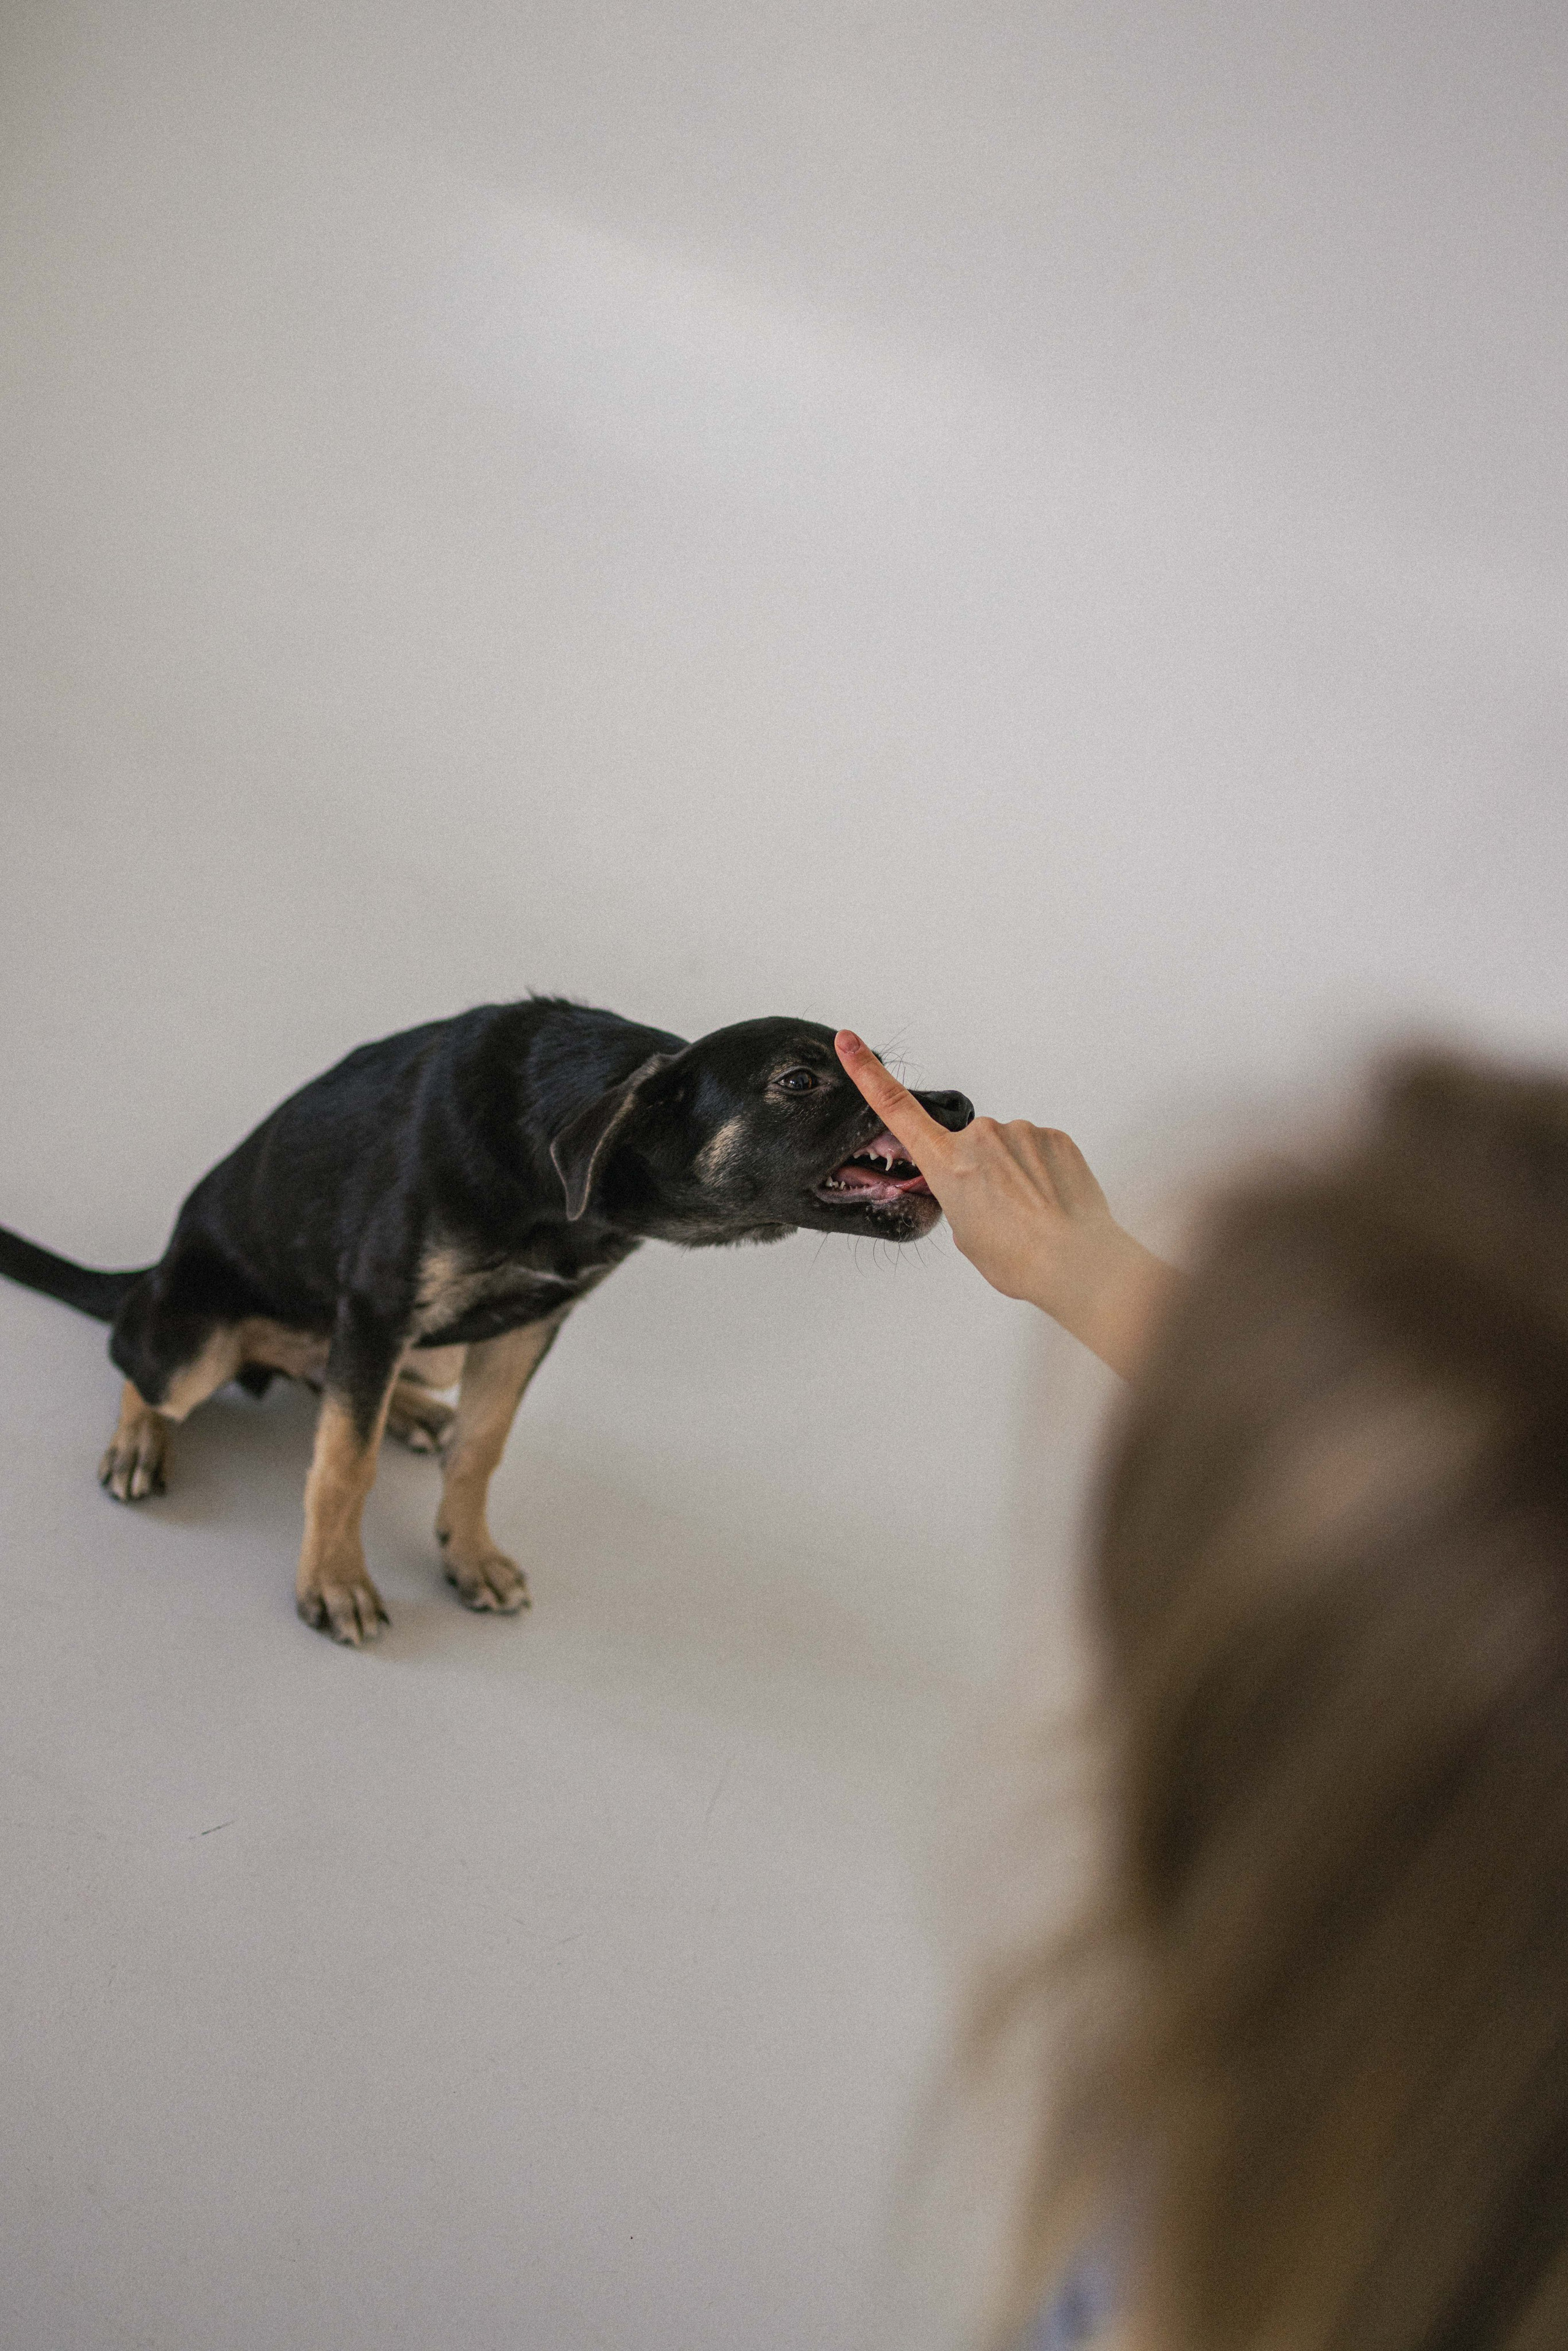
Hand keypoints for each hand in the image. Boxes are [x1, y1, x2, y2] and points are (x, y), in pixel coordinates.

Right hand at [833, 1032, 1178, 1378]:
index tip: (849, 1041)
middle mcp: (980, 1138)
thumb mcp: (966, 1235)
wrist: (1076, 1261)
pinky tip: (1051, 1202)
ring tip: (1031, 1213)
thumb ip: (960, 1200)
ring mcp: (1020, 1133)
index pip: (896, 1109)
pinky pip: (1039, 1149)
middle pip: (970, 1147)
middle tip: (1001, 1213)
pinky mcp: (1055, 1136)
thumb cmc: (1019, 1258)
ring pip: (1008, 1149)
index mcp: (947, 1163)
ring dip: (1015, 1174)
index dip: (868, 1072)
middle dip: (981, 1172)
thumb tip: (977, 1189)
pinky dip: (1042, 1173)